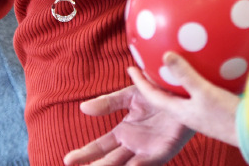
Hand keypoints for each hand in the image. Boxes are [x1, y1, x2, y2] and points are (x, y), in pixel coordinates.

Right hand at [63, 84, 193, 164]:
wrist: (181, 89)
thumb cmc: (157, 91)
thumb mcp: (129, 96)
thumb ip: (108, 103)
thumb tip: (83, 108)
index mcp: (124, 132)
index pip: (100, 147)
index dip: (85, 154)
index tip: (68, 159)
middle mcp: (134, 145)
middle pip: (109, 161)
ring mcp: (148, 150)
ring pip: (125, 165)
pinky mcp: (163, 151)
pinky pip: (148, 164)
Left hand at [126, 52, 238, 145]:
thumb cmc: (228, 116)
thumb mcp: (205, 92)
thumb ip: (185, 74)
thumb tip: (165, 55)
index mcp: (180, 111)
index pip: (152, 96)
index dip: (140, 82)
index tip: (130, 68)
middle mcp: (187, 113)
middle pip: (164, 96)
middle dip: (153, 83)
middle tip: (146, 65)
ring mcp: (201, 113)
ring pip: (180, 95)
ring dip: (172, 82)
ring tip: (169, 66)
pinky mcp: (214, 111)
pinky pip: (196, 94)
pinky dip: (191, 82)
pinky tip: (200, 71)